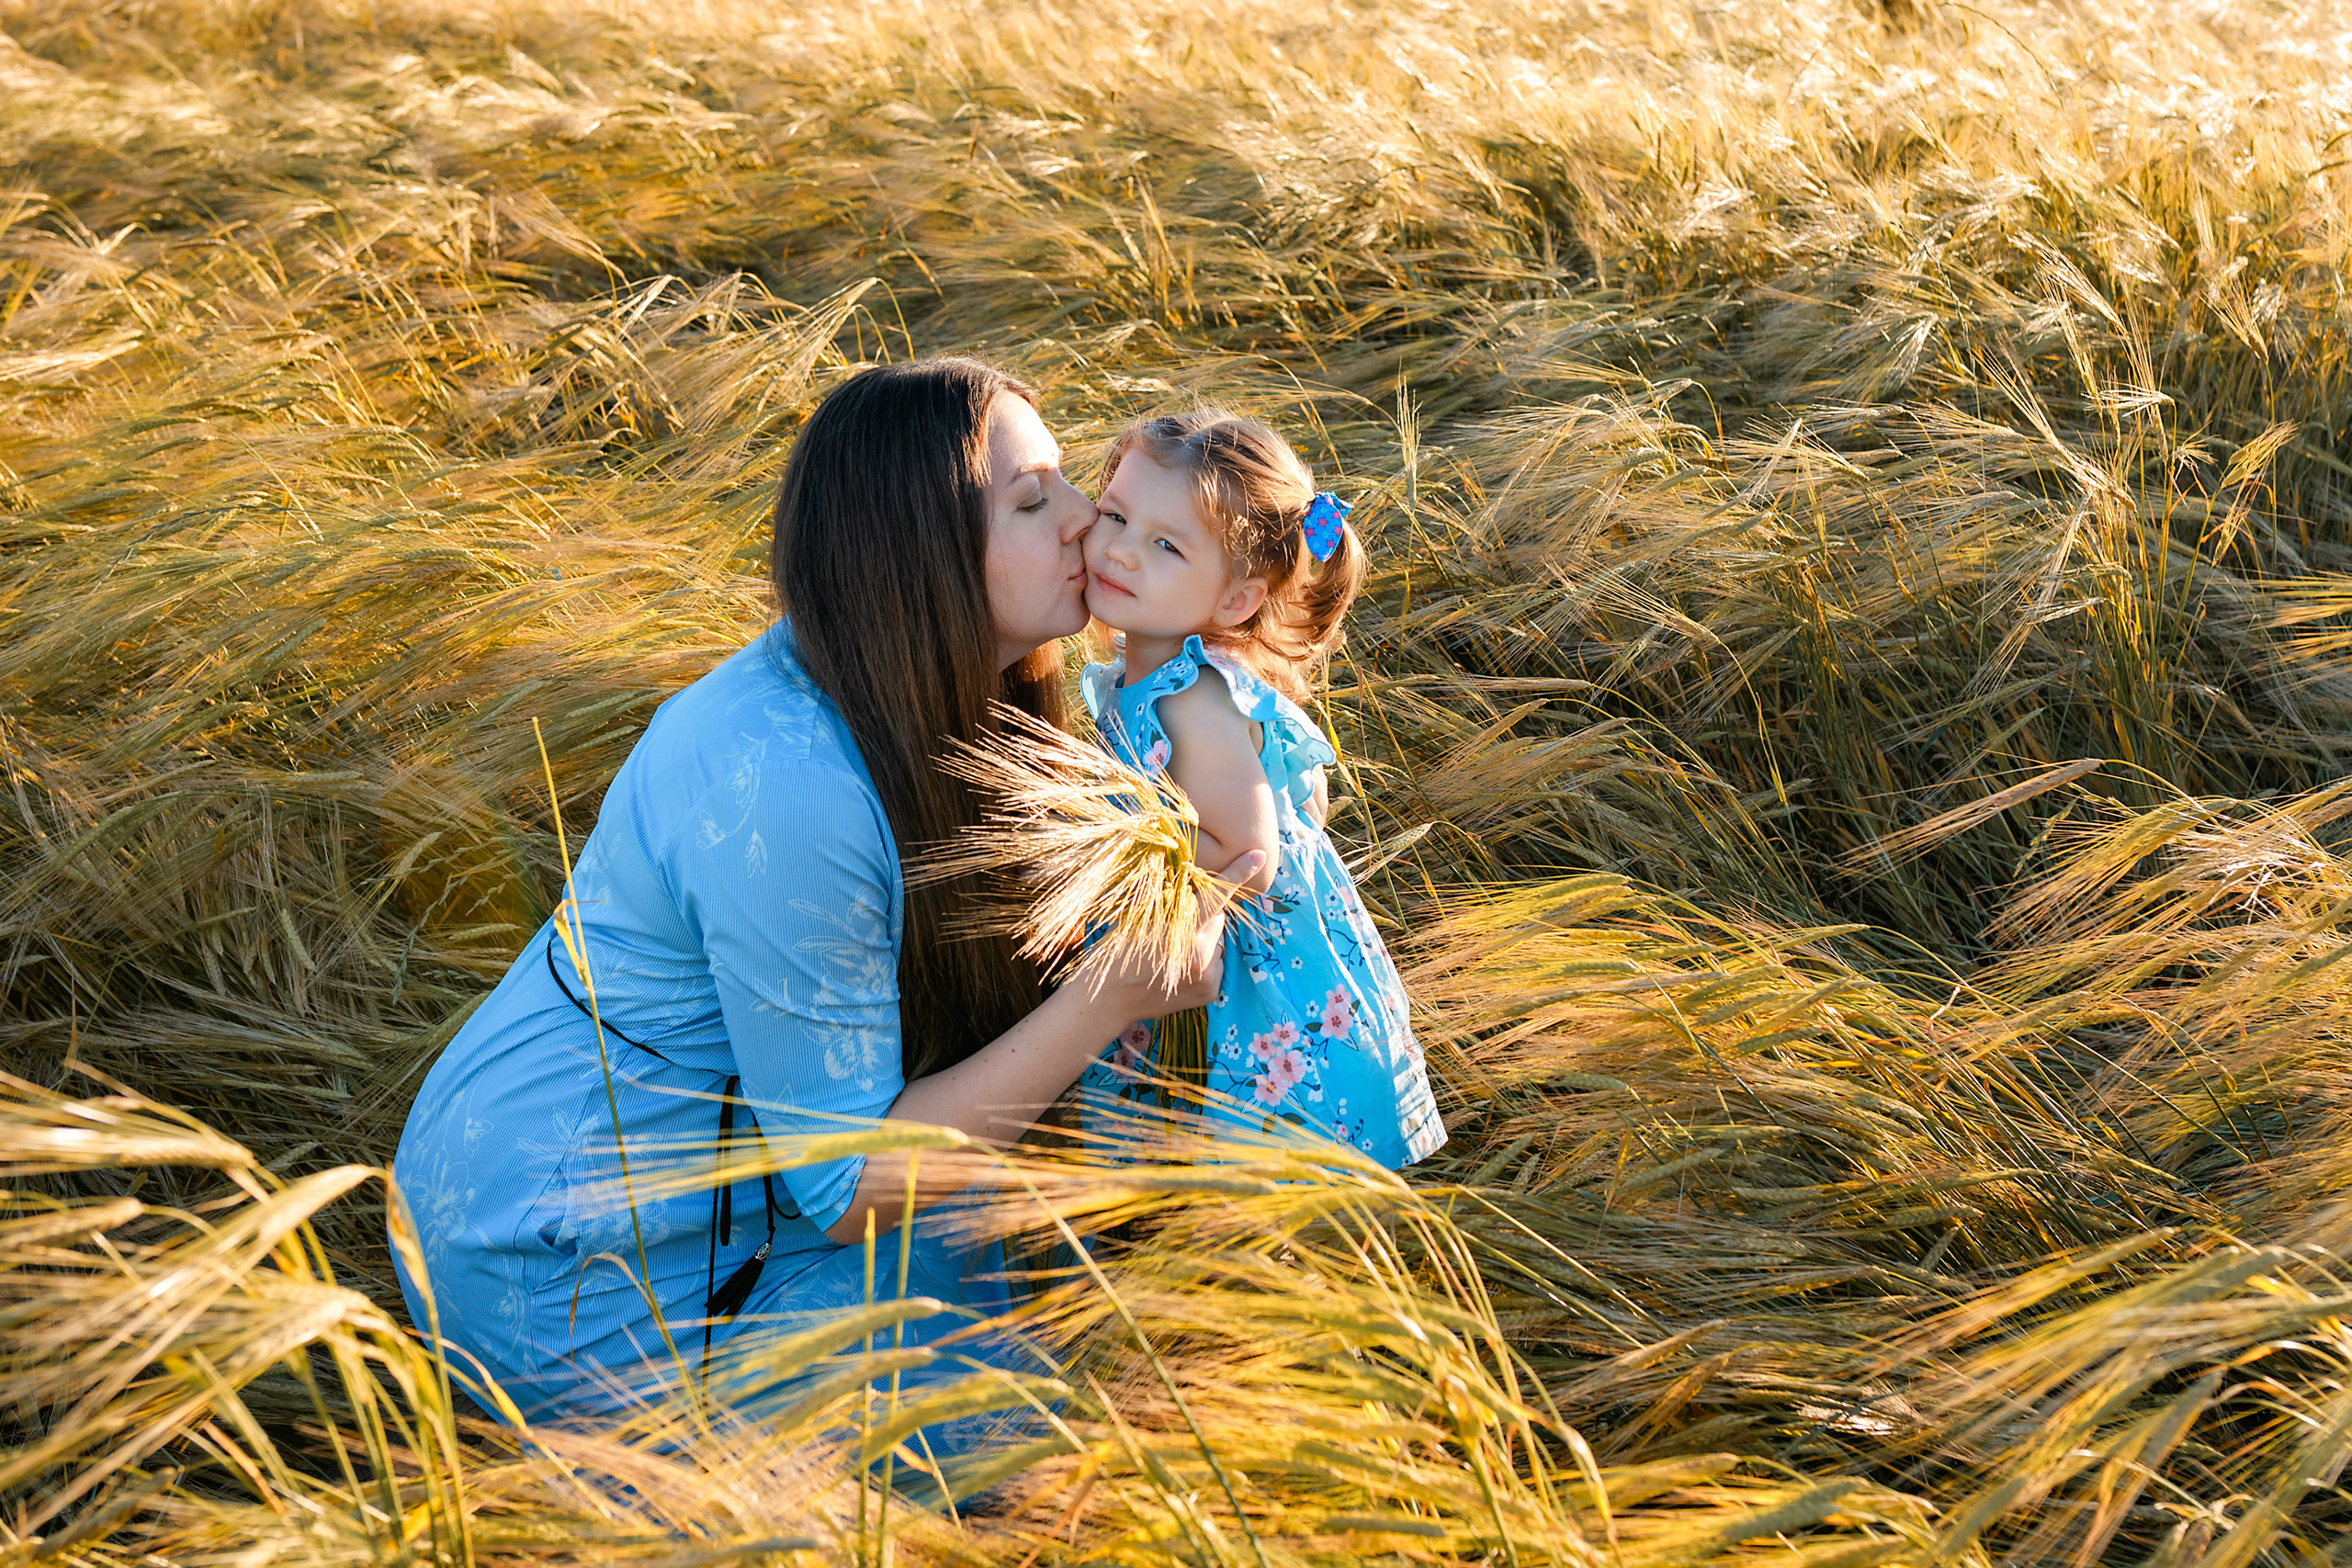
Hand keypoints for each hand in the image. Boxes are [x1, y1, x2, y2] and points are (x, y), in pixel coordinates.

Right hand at [1073, 850, 1263, 1019]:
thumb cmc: (1119, 949)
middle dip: (1202, 916)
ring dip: (1202, 940)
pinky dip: (1203, 962)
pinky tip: (1179, 969)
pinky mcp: (1211, 991)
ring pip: (1216, 941)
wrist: (1109, 997)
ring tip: (1171, 952)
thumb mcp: (1140, 916)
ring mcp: (1208, 974)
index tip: (1258, 856)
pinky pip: (1215, 963)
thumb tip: (1194, 885)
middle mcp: (1199, 951)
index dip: (1237, 873)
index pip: (1215, 895)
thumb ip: (1170, 901)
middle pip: (1216, 918)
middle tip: (1172, 926)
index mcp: (1179, 926)